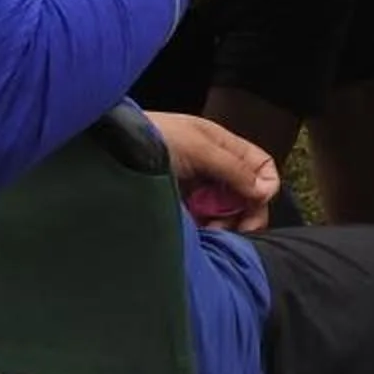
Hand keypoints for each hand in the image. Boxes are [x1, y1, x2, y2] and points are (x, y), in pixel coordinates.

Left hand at [142, 111, 277, 232]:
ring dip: (224, 224)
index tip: (254, 206)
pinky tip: (198, 234)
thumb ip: (233, 168)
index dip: (264, 186)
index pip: (261, 166)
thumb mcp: (198, 149)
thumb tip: (265, 191)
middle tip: (232, 231)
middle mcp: (213, 167)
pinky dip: (206, 230)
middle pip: (246, 193)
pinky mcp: (180, 207)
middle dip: (244, 213)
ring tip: (209, 232)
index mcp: (222, 145)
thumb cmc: (153, 140)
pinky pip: (204, 222)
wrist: (108, 151)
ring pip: (226, 211)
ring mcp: (195, 188)